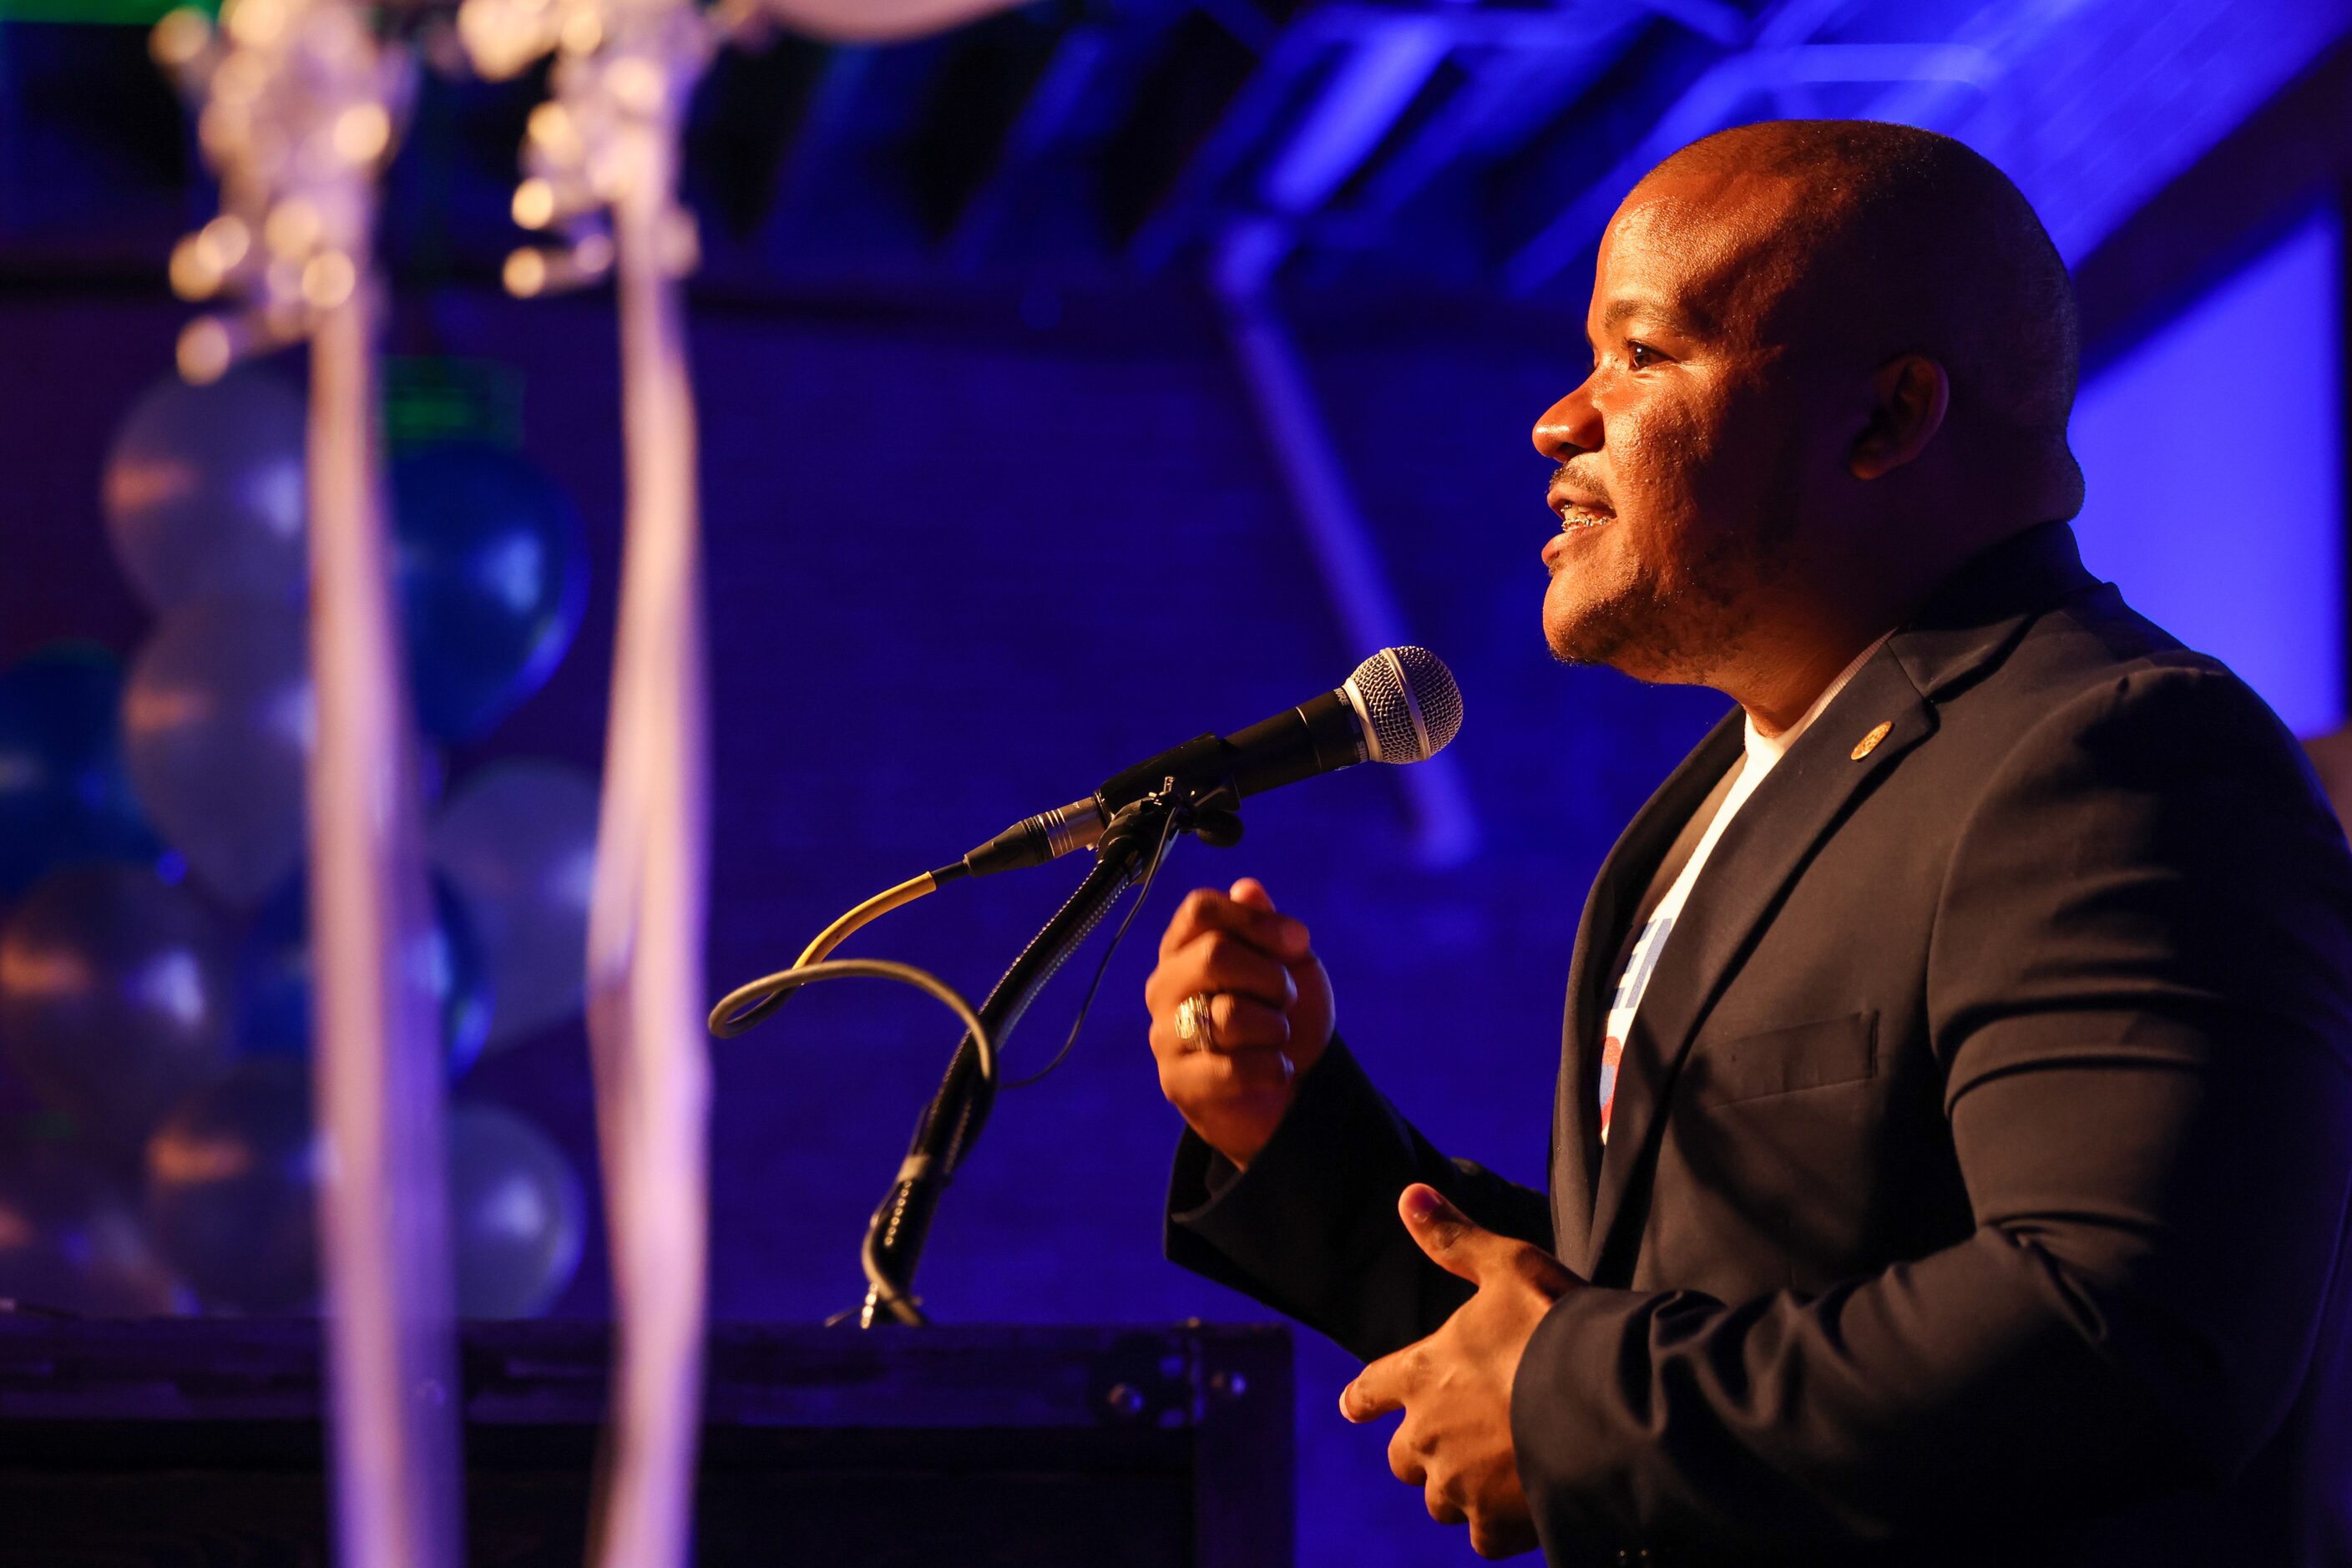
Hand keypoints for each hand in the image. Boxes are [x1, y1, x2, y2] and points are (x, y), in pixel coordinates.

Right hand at [1144, 877, 1334, 1168]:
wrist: (1291, 1091)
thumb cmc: (1281, 1017)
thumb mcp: (1288, 964)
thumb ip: (1267, 925)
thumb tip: (1248, 889)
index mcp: (1184, 948)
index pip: (1200, 909)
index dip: (1255, 920)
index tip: (1296, 941)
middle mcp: (1164, 986)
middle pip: (1213, 955)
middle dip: (1271, 977)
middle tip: (1285, 999)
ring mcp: (1165, 1034)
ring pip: (1229, 1015)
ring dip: (1275, 1027)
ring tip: (1277, 1037)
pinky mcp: (1178, 1082)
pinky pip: (1233, 1067)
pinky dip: (1273, 1067)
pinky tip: (1278, 1069)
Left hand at [1340, 1184, 1580, 1559]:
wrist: (1605, 1402)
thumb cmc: (1555, 1327)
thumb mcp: (1508, 1267)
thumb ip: (1455, 1239)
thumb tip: (1409, 1195)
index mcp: (1421, 1374)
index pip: (1371, 1389)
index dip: (1364, 1398)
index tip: (1352, 1406)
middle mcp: (1428, 1435)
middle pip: (1402, 1457)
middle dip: (1420, 1450)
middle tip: (1450, 1441)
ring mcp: (1460, 1484)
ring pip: (1440, 1499)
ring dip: (1457, 1488)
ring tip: (1488, 1476)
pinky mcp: (1496, 1523)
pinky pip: (1481, 1537)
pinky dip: (1495, 1526)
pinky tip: (1518, 1510)